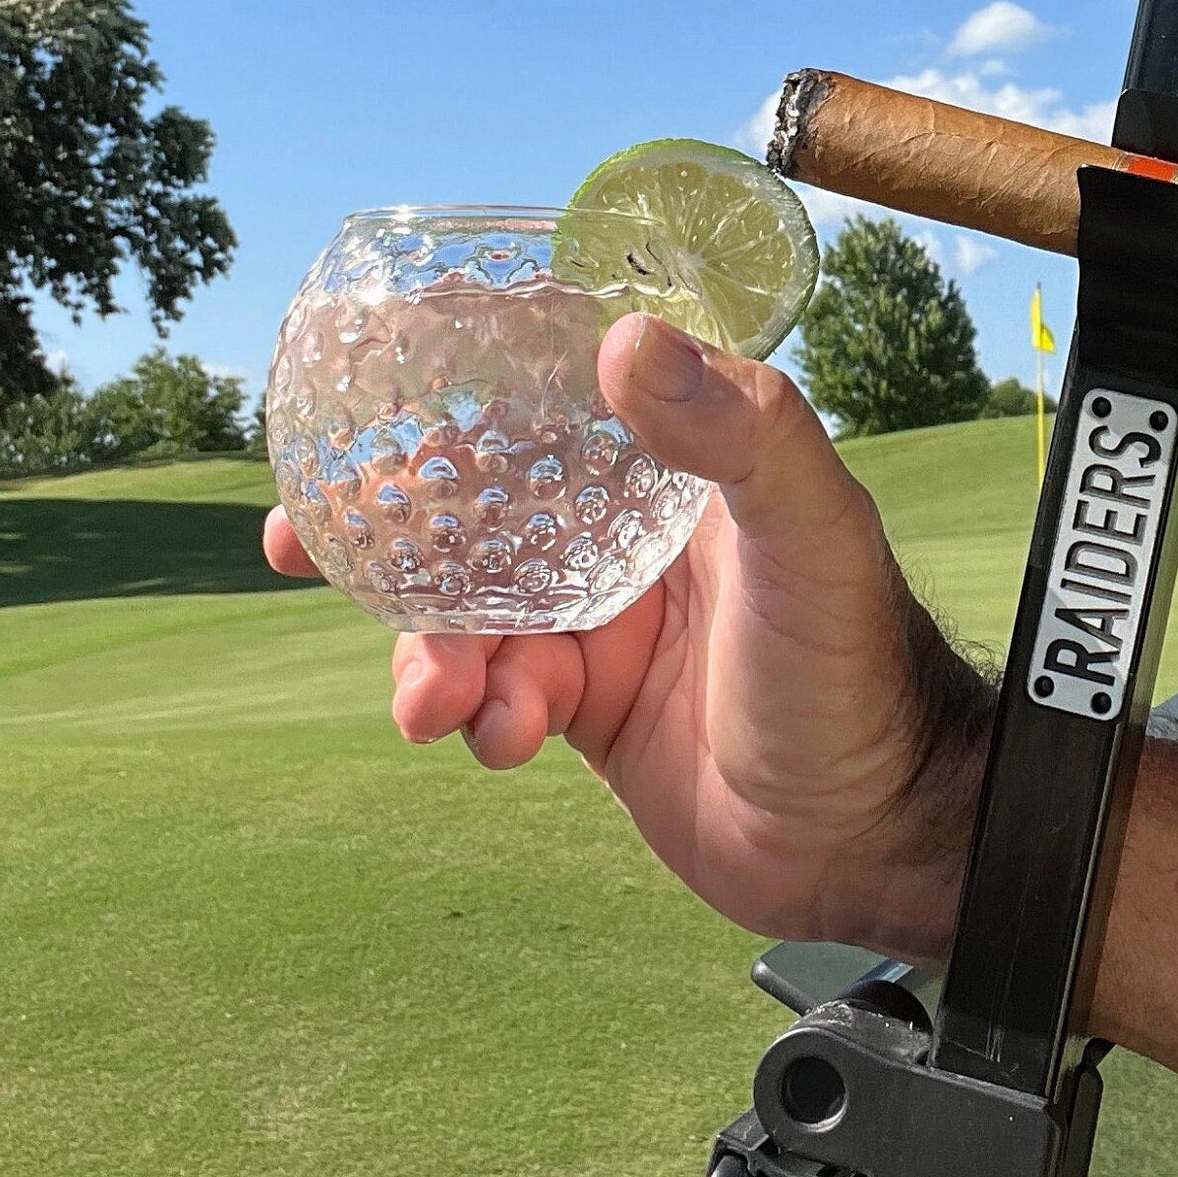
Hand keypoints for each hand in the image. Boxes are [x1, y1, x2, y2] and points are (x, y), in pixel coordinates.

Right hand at [263, 313, 992, 962]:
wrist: (870, 836)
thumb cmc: (858, 670)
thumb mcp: (813, 535)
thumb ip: (741, 434)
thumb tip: (622, 339)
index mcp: (678, 470)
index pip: (554, 401)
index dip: (460, 392)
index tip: (369, 396)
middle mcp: (628, 534)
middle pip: (483, 504)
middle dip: (393, 523)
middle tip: (307, 539)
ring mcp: (602, 622)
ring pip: (470, 612)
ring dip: (430, 649)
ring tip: (434, 698)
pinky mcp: (585, 706)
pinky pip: (494, 695)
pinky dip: (477, 714)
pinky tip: (505, 738)